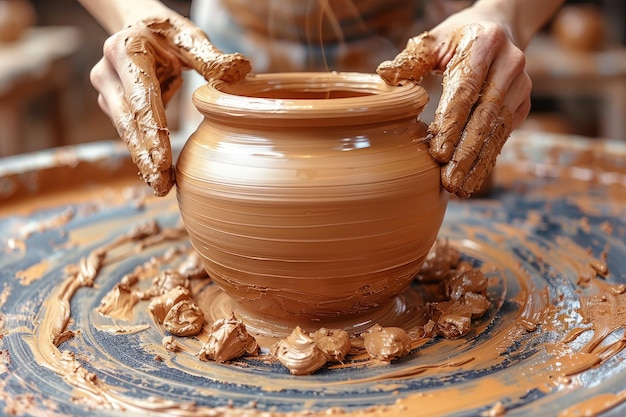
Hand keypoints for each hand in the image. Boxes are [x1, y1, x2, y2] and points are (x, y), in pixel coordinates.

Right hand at [90, 15, 250, 195]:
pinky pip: (129, 131)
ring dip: (143, 160)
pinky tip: (156, 173)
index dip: (154, 133)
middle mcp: (108, 73)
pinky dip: (143, 152)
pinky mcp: (111, 105)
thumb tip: (242, 71)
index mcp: (126, 50)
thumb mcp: (190, 39)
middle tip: (161, 187)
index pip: (143, 99)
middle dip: (145, 157)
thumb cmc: (169, 35)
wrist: (138, 28)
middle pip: (128, 123)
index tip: (163, 163)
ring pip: (126, 131)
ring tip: (161, 186)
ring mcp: (106, 90)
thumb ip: (212, 58)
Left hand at [377, 11, 530, 197]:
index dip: (452, 122)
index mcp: (485, 42)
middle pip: (486, 115)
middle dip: (466, 152)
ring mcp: (520, 86)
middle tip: (448, 180)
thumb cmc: (455, 39)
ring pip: (497, 130)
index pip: (467, 89)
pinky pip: (503, 136)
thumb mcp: (432, 41)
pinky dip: (487, 159)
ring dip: (478, 162)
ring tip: (459, 188)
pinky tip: (472, 179)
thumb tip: (384, 75)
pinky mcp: (522, 104)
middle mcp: (510, 64)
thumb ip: (410, 59)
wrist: (500, 29)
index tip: (438, 152)